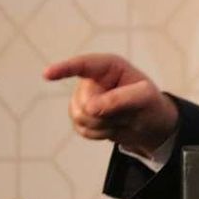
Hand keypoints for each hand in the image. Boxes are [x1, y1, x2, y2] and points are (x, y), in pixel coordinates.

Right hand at [43, 53, 179, 156]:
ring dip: (104, 124)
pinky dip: (100, 134)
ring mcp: (83, 97)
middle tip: (128, 113)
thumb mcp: (145, 98)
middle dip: (106, 114)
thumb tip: (91, 107)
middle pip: (85, 102)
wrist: (149, 124)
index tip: (47, 74)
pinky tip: (112, 127)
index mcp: (108, 66)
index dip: (65, 69)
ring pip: (80, 117)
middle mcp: (92, 79)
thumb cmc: (150, 103)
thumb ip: (120, 99)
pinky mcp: (80, 116)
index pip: (83, 65)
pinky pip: (82, 129)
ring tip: (121, 118)